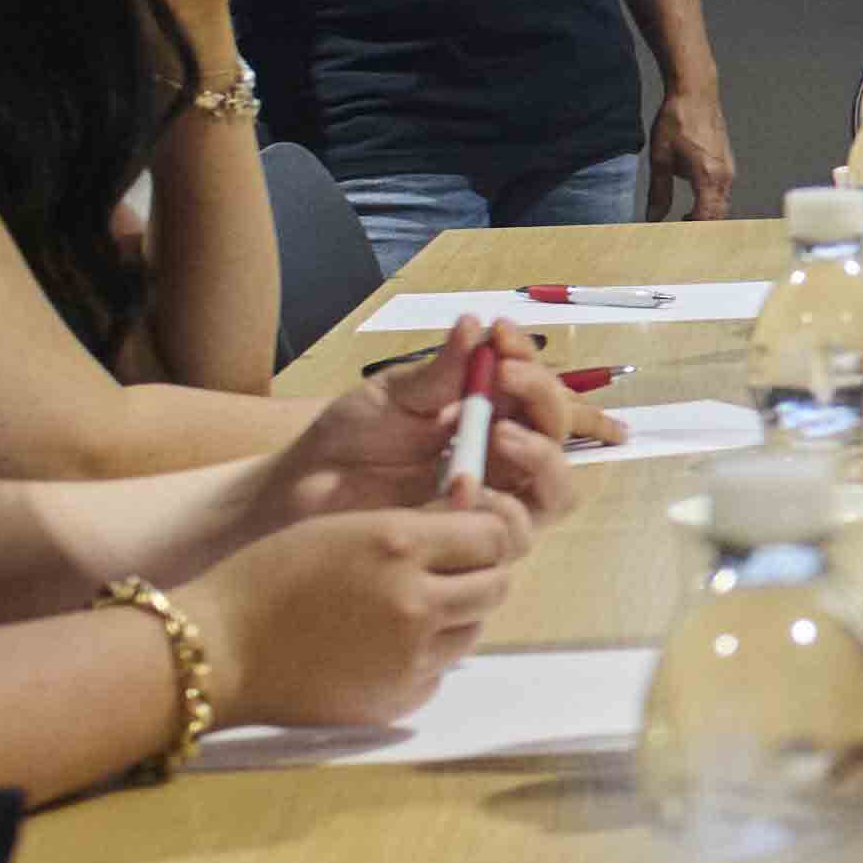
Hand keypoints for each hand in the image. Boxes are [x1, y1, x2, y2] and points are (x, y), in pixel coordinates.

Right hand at [178, 509, 514, 728]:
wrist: (214, 651)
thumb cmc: (269, 578)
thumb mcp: (343, 527)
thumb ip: (416, 525)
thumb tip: (477, 514)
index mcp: (399, 546)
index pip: (495, 536)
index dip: (483, 535)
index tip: (465, 539)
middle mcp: (415, 601)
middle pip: (496, 585)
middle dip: (477, 576)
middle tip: (443, 575)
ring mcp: (410, 656)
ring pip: (473, 629)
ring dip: (454, 618)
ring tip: (402, 612)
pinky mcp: (397, 698)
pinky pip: (439, 671)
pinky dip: (424, 659)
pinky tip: (379, 649)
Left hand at [292, 322, 587, 517]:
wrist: (303, 489)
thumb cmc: (350, 437)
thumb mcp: (394, 394)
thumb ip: (440, 371)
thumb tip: (476, 324)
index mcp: (490, 409)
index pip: (533, 382)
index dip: (527, 354)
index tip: (500, 332)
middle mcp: (506, 453)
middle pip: (558, 426)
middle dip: (541, 393)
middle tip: (503, 373)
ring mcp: (497, 498)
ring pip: (559, 483)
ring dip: (542, 453)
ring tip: (500, 434)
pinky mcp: (478, 539)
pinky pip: (521, 529)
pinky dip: (511, 507)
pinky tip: (470, 487)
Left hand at [646, 84, 735, 224]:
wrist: (696, 93)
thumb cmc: (678, 120)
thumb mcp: (660, 158)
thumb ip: (658, 192)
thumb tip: (653, 218)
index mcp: (708, 177)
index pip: (706, 218)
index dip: (692, 232)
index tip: (676, 241)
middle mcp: (724, 176)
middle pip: (718, 215)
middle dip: (701, 229)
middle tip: (679, 237)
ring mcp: (728, 170)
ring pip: (722, 204)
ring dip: (706, 216)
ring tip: (683, 222)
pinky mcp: (726, 164)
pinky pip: (722, 192)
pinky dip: (710, 203)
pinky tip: (693, 204)